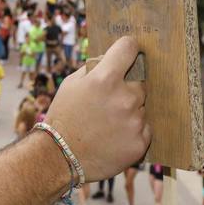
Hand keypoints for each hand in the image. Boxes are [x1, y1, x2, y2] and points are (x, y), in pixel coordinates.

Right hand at [45, 36, 148, 182]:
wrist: (59, 157)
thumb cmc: (63, 117)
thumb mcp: (71, 84)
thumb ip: (94, 68)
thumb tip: (112, 59)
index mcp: (104, 78)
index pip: (128, 47)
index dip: (126, 48)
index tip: (127, 53)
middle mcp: (124, 97)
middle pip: (140, 82)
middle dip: (127, 88)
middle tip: (109, 103)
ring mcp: (134, 121)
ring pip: (141, 107)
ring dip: (130, 112)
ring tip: (108, 124)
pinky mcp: (140, 142)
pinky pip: (144, 128)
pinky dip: (133, 132)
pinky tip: (114, 137)